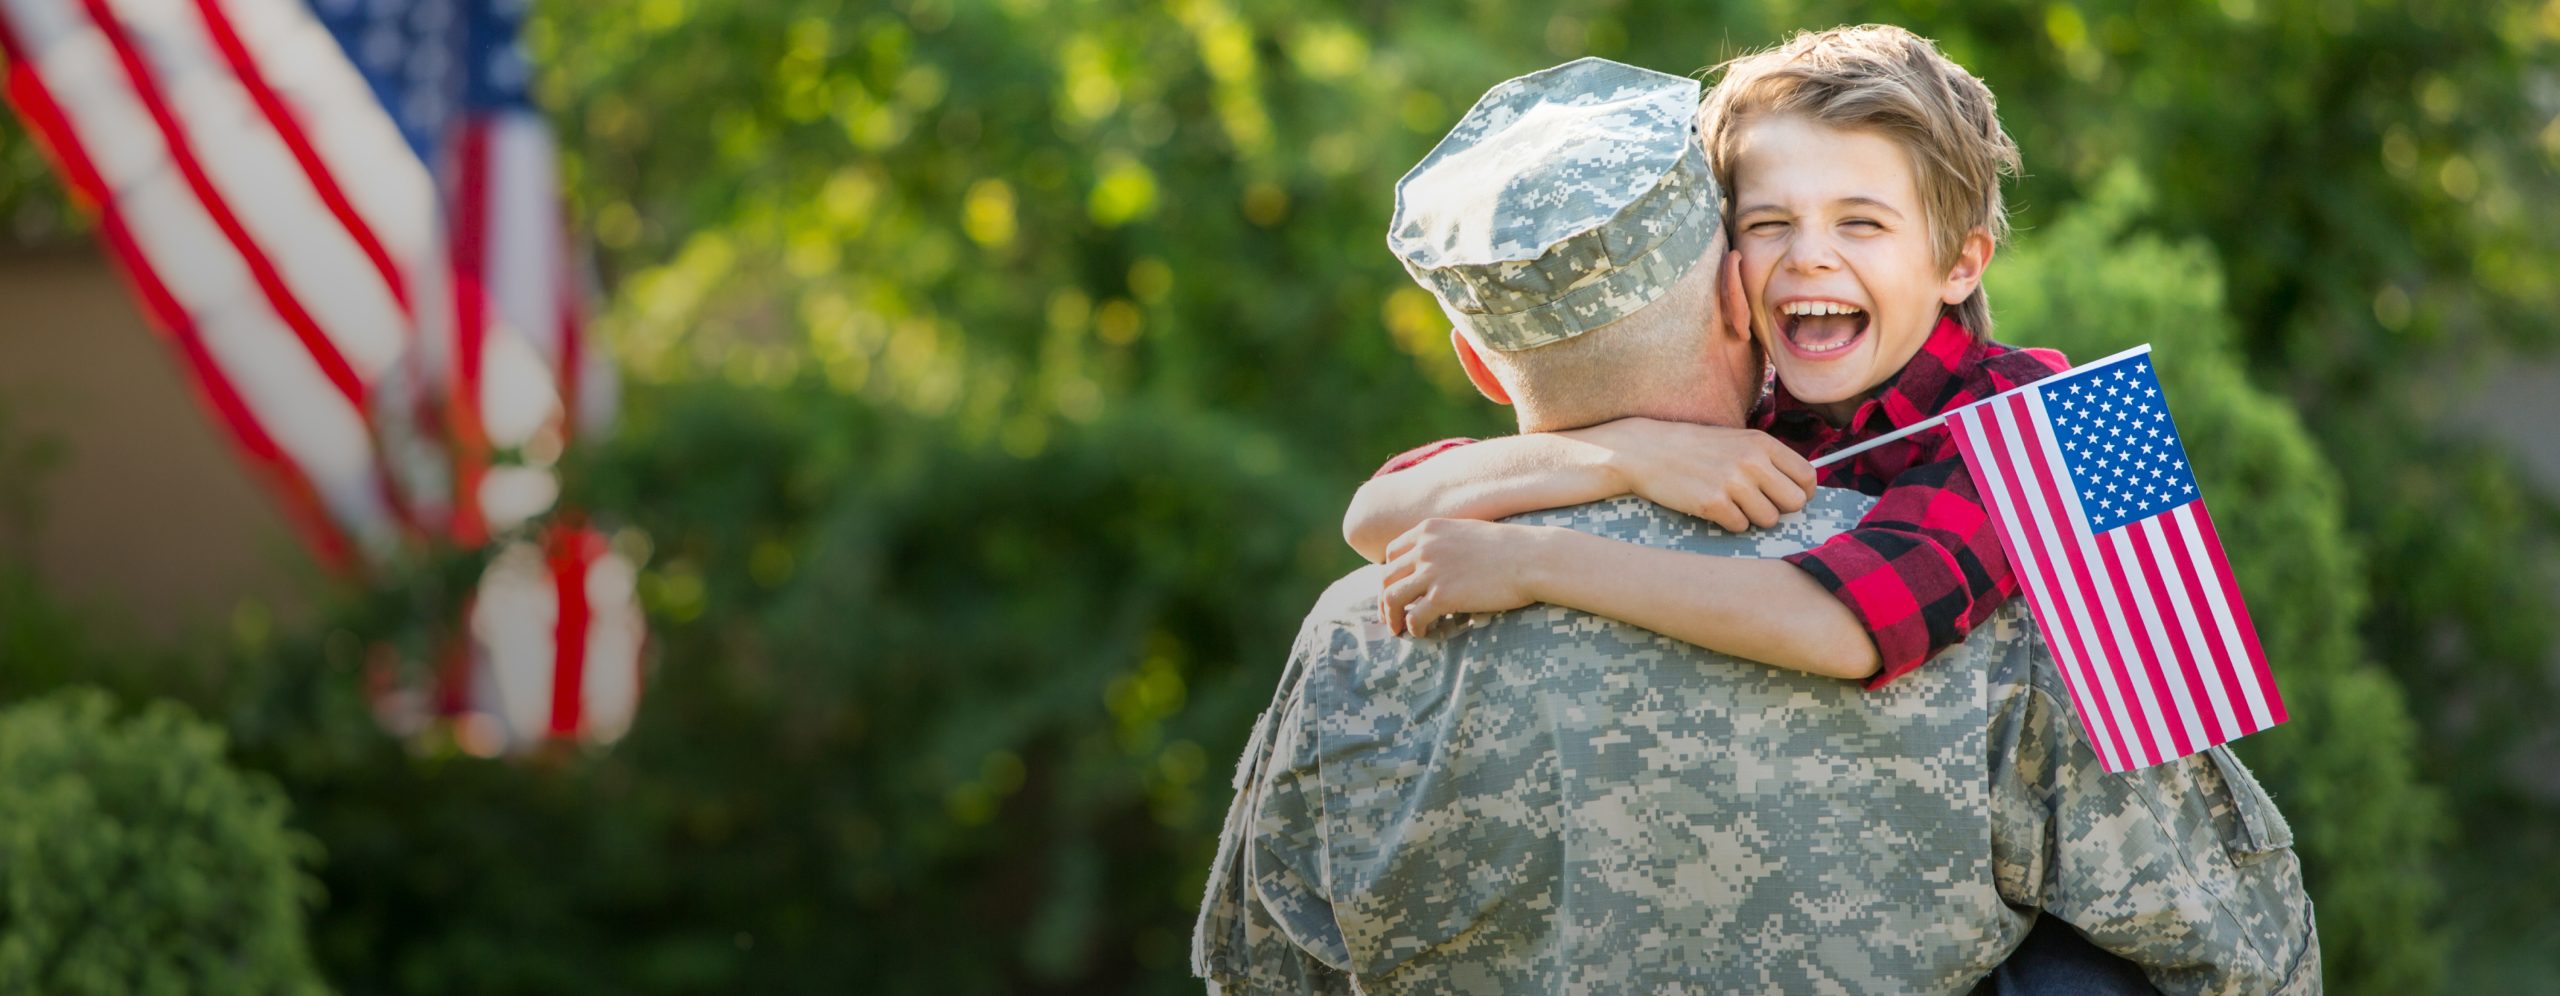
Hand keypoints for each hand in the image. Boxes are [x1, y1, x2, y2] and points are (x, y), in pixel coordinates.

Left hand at [1378, 518, 1544, 636]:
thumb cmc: (1509, 548)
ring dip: (1391, 617)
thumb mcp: (1467, 532)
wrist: (1533, 558)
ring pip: (1392, 598)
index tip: (1394, 591)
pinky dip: (1413, 628)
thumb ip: (1445, 543)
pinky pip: (1413, 617)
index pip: (1392, 554)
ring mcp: (1432, 571)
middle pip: (1386, 577)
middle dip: (1384, 600)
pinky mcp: (1443, 596)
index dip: (1390, 575)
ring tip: (1398, 631)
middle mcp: (1424, 548)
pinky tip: (1423, 632)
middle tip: (1390, 617)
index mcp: (1428, 529)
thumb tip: (1435, 564)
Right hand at [1575, 418, 1815, 532]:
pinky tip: (1713, 507)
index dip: (1802, 493)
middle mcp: (1752, 461)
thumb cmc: (1693, 448)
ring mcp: (1732, 483)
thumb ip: (1768, 459)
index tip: (1787, 497)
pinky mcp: (1712, 504)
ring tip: (1731, 503)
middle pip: (1794, 502)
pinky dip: (1729, 522)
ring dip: (1753, 518)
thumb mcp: (1736, 441)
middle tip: (1758, 504)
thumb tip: (1800, 489)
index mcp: (1762, 443)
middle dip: (1779, 509)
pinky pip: (1740, 527)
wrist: (1647, 451)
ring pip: (1769, 520)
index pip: (1807, 477)